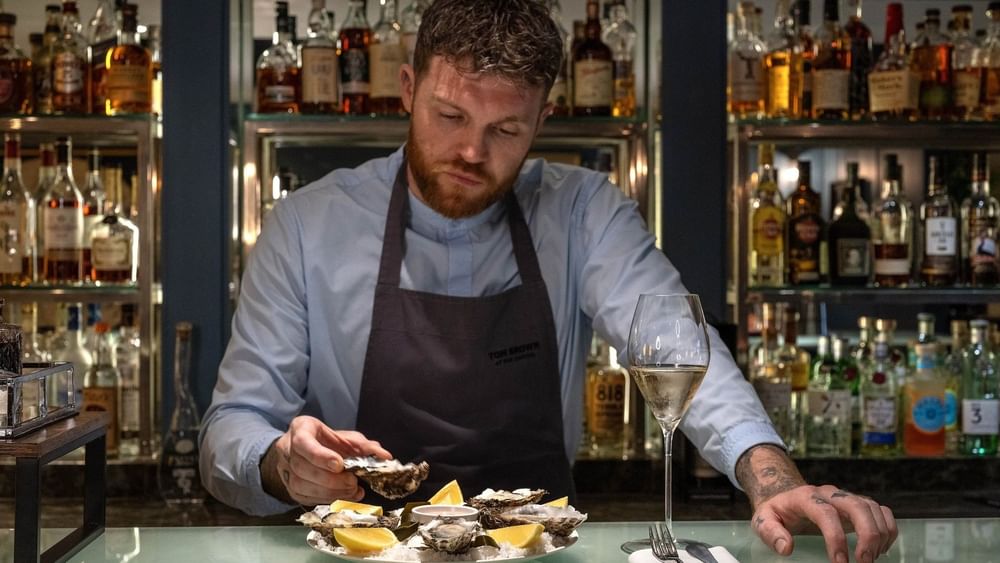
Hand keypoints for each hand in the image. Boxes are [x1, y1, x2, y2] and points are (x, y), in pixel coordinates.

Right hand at [261, 415, 391, 505]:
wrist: (307, 451)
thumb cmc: (327, 441)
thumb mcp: (344, 437)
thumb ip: (362, 445)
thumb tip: (384, 455)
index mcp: (300, 429)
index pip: (303, 442)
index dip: (320, 456)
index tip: (339, 464)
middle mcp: (286, 449)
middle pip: (302, 467)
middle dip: (330, 479)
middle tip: (352, 482)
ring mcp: (285, 470)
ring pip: (300, 485)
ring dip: (329, 492)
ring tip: (351, 491)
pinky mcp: (290, 489)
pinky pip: (304, 498)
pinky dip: (325, 499)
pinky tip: (342, 497)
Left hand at [752, 484, 896, 562]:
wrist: (784, 496)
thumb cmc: (776, 511)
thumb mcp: (763, 520)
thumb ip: (771, 532)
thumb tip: (786, 548)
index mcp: (805, 497)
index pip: (825, 512)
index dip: (836, 538)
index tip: (840, 562)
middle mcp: (830, 493)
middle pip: (857, 505)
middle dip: (867, 535)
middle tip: (864, 562)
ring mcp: (846, 497)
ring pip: (873, 508)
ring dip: (879, 535)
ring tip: (869, 559)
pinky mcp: (857, 505)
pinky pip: (881, 511)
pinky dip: (888, 529)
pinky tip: (880, 549)